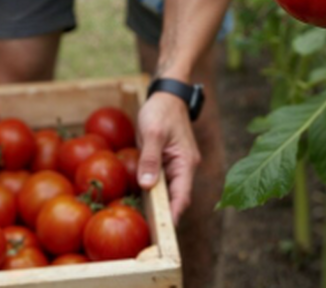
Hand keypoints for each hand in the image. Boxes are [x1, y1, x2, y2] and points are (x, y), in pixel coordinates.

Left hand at [135, 92, 199, 223]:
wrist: (167, 94)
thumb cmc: (161, 110)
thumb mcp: (153, 133)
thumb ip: (150, 159)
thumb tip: (147, 186)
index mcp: (186, 162)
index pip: (182, 196)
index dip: (173, 215)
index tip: (162, 232)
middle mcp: (185, 167)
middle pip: (176, 197)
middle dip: (164, 214)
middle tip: (147, 232)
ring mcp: (177, 165)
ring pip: (169, 190)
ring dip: (158, 204)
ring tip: (142, 221)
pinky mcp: (168, 162)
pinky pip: (162, 181)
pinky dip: (154, 190)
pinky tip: (140, 199)